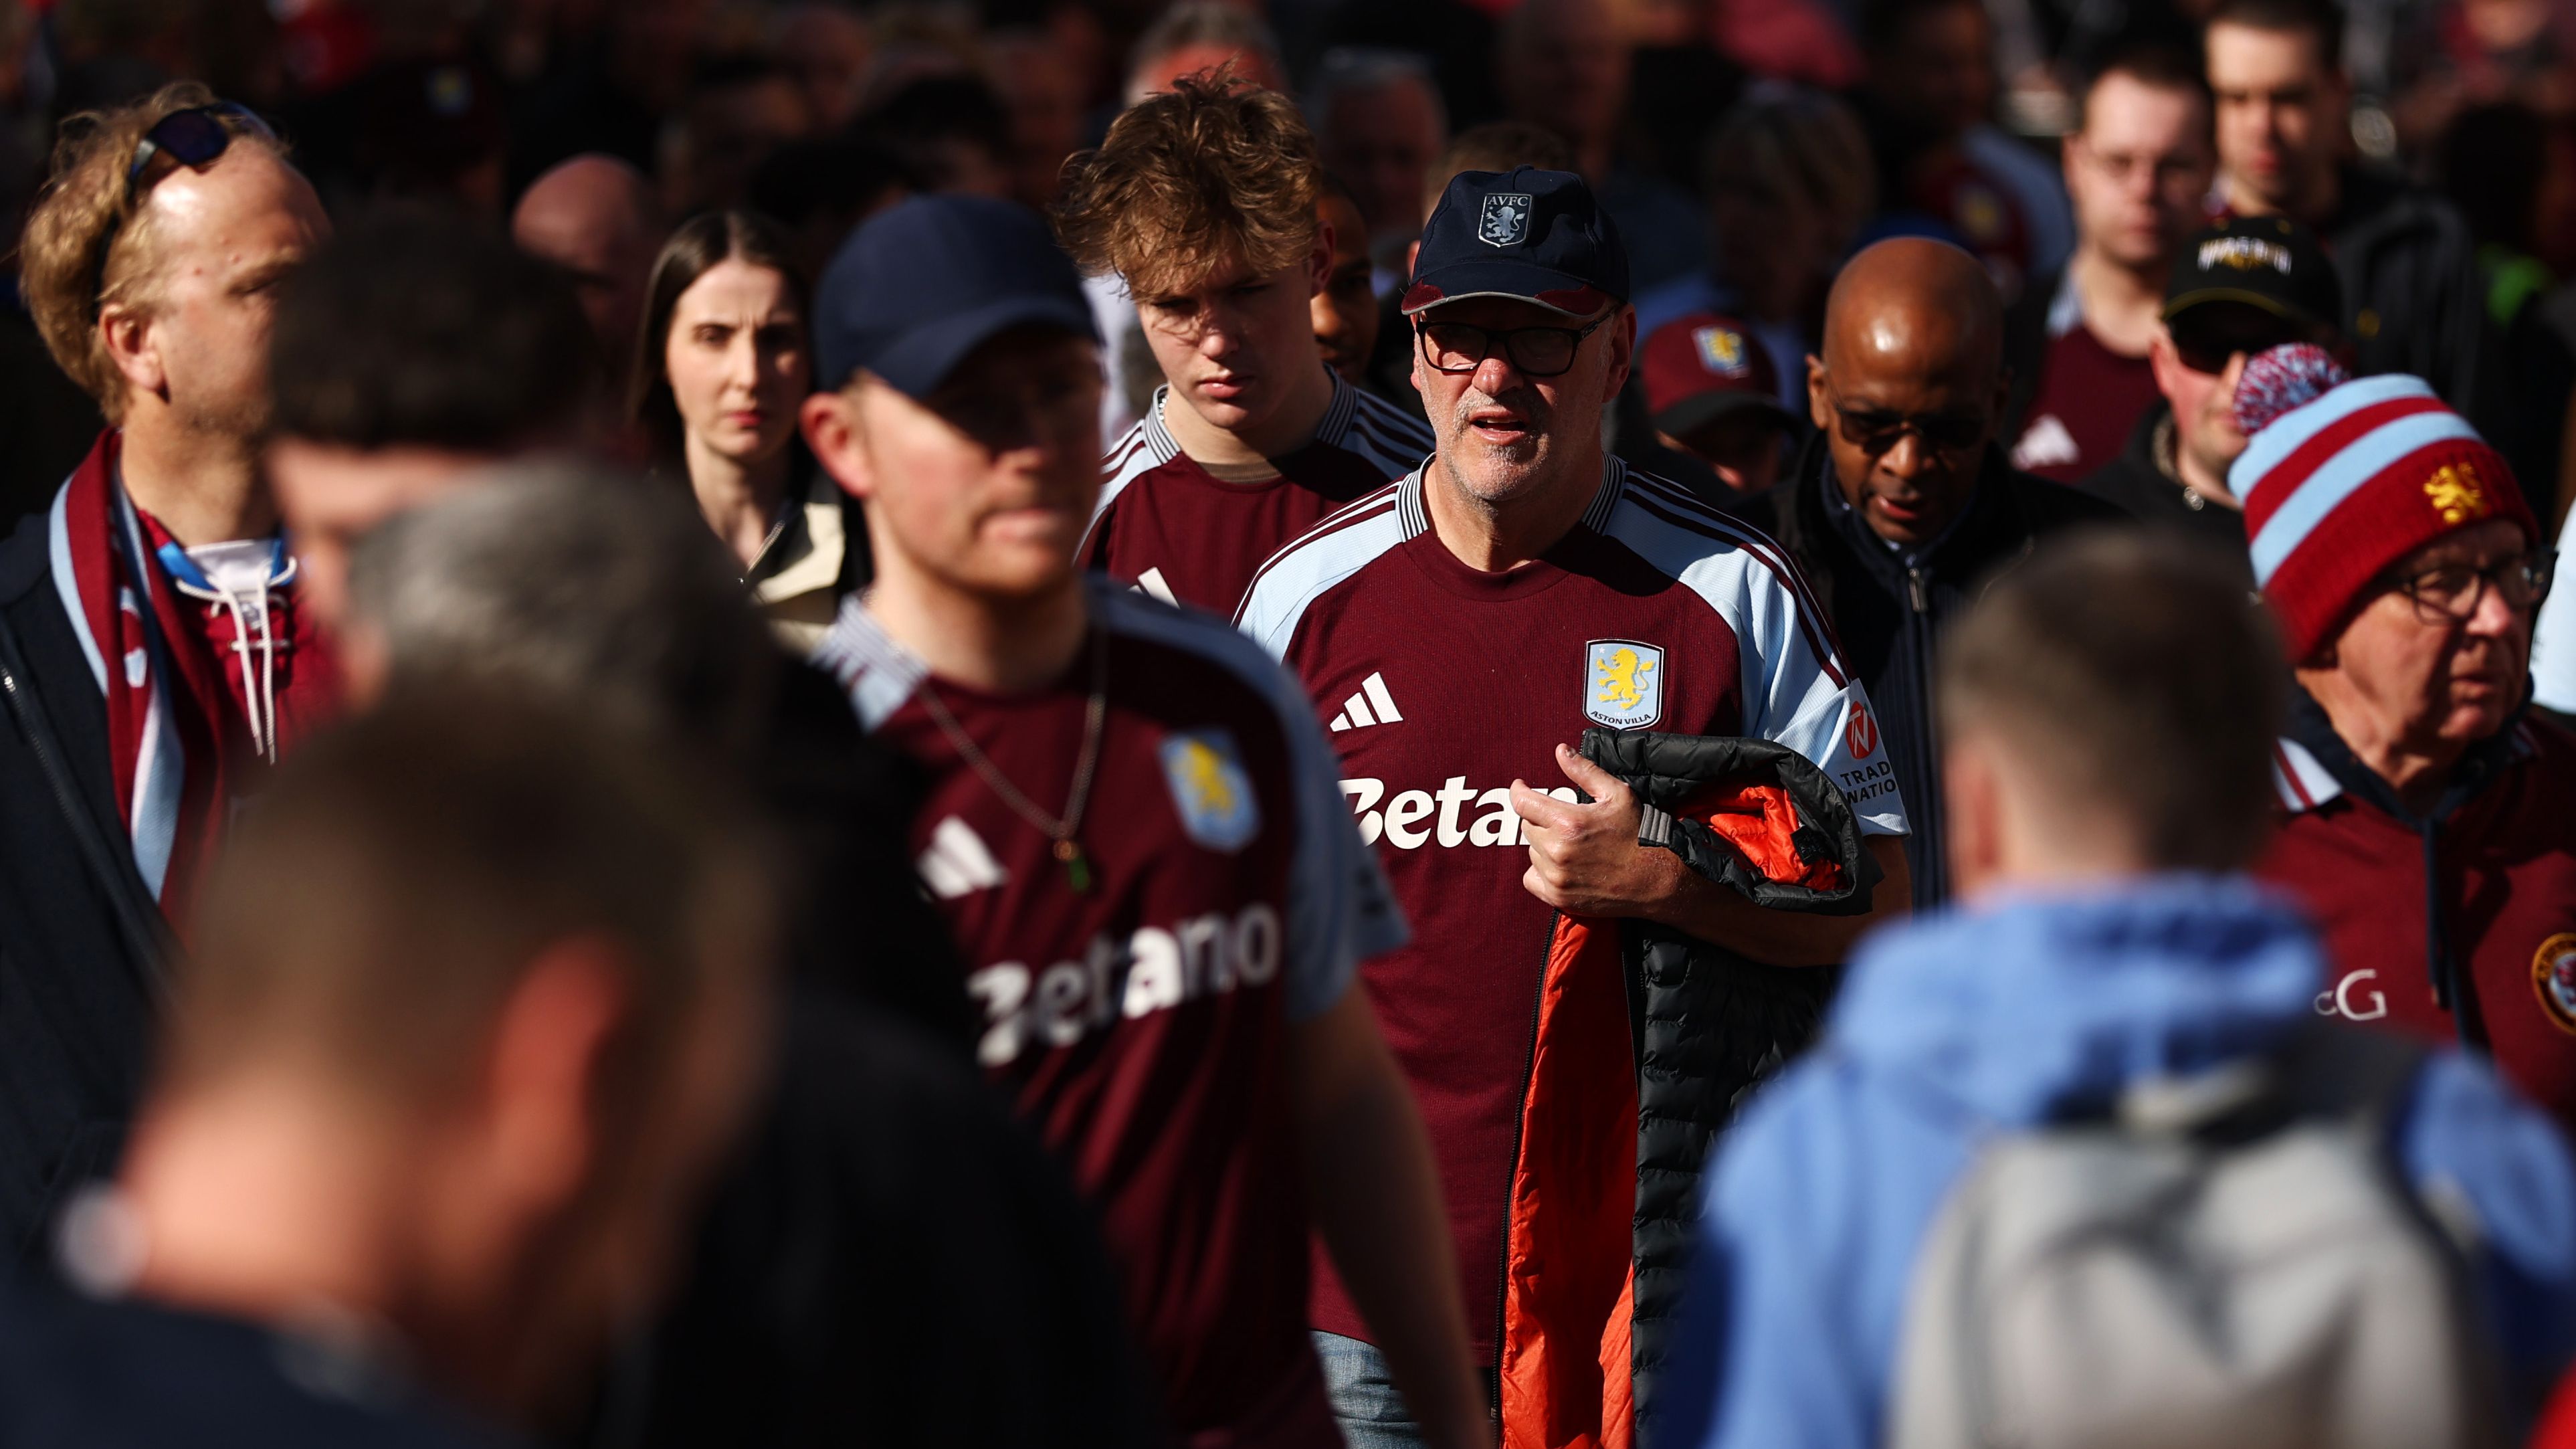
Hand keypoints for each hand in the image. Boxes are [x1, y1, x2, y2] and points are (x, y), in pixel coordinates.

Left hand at [1511, 743, 1687, 919]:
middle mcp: (1557, 851)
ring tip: (1571, 844)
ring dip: (1544, 845)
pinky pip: (1531, 878)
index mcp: (1568, 822)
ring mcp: (1556, 877)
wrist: (1656, 879)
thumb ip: (1585, 771)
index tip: (1521, 787)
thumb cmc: (1639, 834)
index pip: (1523, 802)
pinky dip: (1540, 870)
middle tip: (1564, 820)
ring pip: (1532, 852)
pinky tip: (1561, 865)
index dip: (1519, 791)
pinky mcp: (1558, 897)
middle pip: (1528, 827)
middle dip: (1541, 819)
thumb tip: (1561, 751)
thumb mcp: (1617, 794)